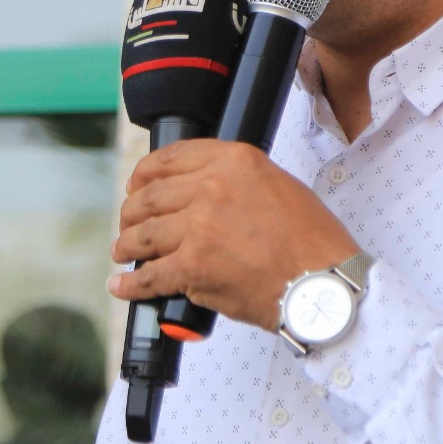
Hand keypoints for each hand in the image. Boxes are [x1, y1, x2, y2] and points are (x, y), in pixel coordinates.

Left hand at [109, 139, 359, 330]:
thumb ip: (240, 180)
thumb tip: (208, 193)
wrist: (320, 283)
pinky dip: (131, 285)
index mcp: (234, 161)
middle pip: (150, 196)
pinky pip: (149, 276)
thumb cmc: (312, 241)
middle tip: (129, 222)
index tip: (137, 183)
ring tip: (123, 252)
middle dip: (132, 212)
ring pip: (143, 235)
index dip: (145, 172)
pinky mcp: (192, 267)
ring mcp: (198, 228)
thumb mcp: (279, 185)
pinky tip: (122, 286)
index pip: (173, 157)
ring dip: (126, 246)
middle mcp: (211, 187)